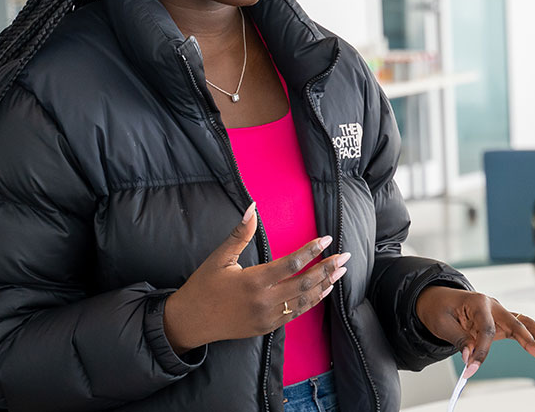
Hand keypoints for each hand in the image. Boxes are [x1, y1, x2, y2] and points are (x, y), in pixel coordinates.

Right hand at [164, 205, 348, 353]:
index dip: (311, 251)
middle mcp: (263, 301)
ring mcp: (267, 317)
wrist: (189, 322)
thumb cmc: (203, 286)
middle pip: (304, 283)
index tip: (327, 240)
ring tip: (340, 272)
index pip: (291, 264)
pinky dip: (312, 301)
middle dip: (327, 269)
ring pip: (304, 301)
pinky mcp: (267, 327)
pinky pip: (295, 314)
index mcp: (252, 281)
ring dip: (325, 285)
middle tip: (345, 256)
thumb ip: (239, 234)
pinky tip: (323, 290)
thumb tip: (252, 208)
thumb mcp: (219, 258)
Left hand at [416, 286, 534, 371]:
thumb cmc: (440, 309)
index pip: (487, 329)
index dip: (481, 351)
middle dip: (533, 340)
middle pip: (518, 323)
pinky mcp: (502, 323)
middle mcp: (494, 306)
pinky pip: (522, 330)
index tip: (472, 368)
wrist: (439, 300)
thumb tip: (471, 356)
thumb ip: (460, 340)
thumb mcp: (443, 325)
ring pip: (526, 325)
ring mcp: (500, 314)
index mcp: (478, 302)